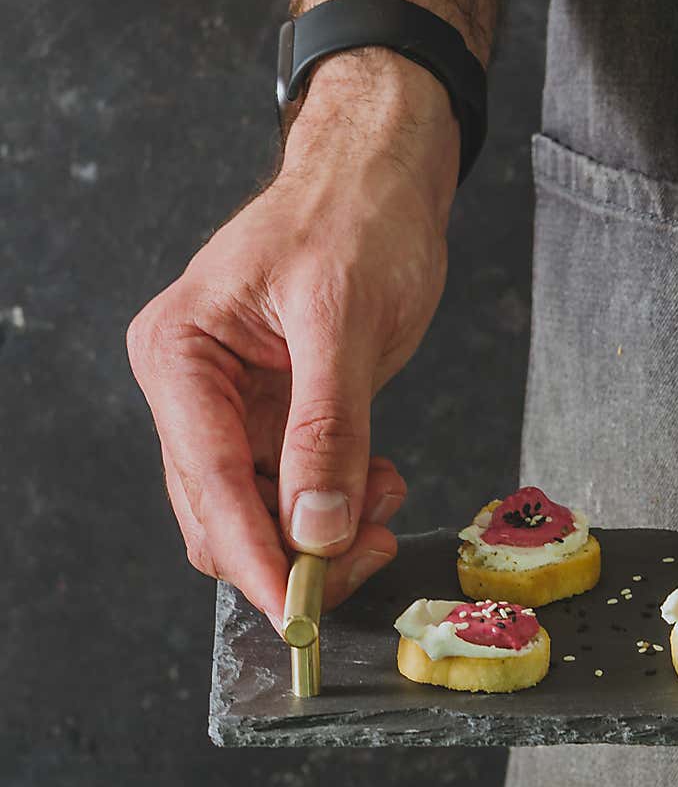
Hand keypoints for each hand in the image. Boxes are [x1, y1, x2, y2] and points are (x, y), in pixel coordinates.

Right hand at [127, 51, 460, 626]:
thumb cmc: (356, 217)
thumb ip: (329, 426)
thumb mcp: (344, 317)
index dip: (254, 553)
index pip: (208, 482)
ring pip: (262, 514)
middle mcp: (192, 389)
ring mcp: (232, 408)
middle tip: (375, 551)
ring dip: (325, 530)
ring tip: (388, 497)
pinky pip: (297, 489)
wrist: (382, 178)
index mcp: (180, 354)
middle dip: (296, 550)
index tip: (295, 608)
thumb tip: (316, 525)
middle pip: (223, 516)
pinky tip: (380, 480)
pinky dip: (340, 503)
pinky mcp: (276, 416)